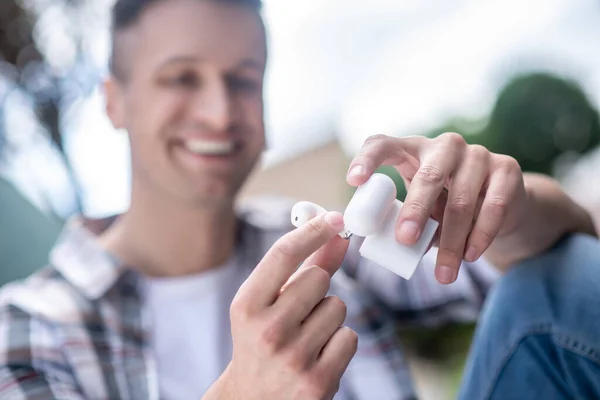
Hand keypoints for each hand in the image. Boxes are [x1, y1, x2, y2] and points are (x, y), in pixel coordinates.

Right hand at [207, 212, 355, 399]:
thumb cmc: (262, 343)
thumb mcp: (267, 305)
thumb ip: (301, 268)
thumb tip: (336, 234)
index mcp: (246, 306)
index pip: (283, 254)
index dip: (312, 230)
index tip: (333, 218)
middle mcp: (267, 330)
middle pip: (318, 277)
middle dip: (316, 287)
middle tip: (300, 310)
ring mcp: (294, 358)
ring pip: (337, 306)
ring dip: (327, 317)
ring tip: (305, 337)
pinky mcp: (319, 381)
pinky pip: (348, 336)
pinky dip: (338, 343)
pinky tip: (317, 356)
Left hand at [346, 133, 527, 283]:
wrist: (502, 201)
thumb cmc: (446, 205)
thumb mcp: (422, 208)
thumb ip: (405, 219)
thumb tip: (385, 246)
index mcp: (412, 150)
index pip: (383, 144)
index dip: (367, 159)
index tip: (354, 181)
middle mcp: (444, 146)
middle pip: (428, 176)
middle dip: (415, 211)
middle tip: (405, 240)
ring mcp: (477, 154)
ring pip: (462, 200)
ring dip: (451, 241)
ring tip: (443, 274)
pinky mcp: (506, 169)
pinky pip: (493, 206)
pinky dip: (480, 236)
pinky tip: (470, 256)